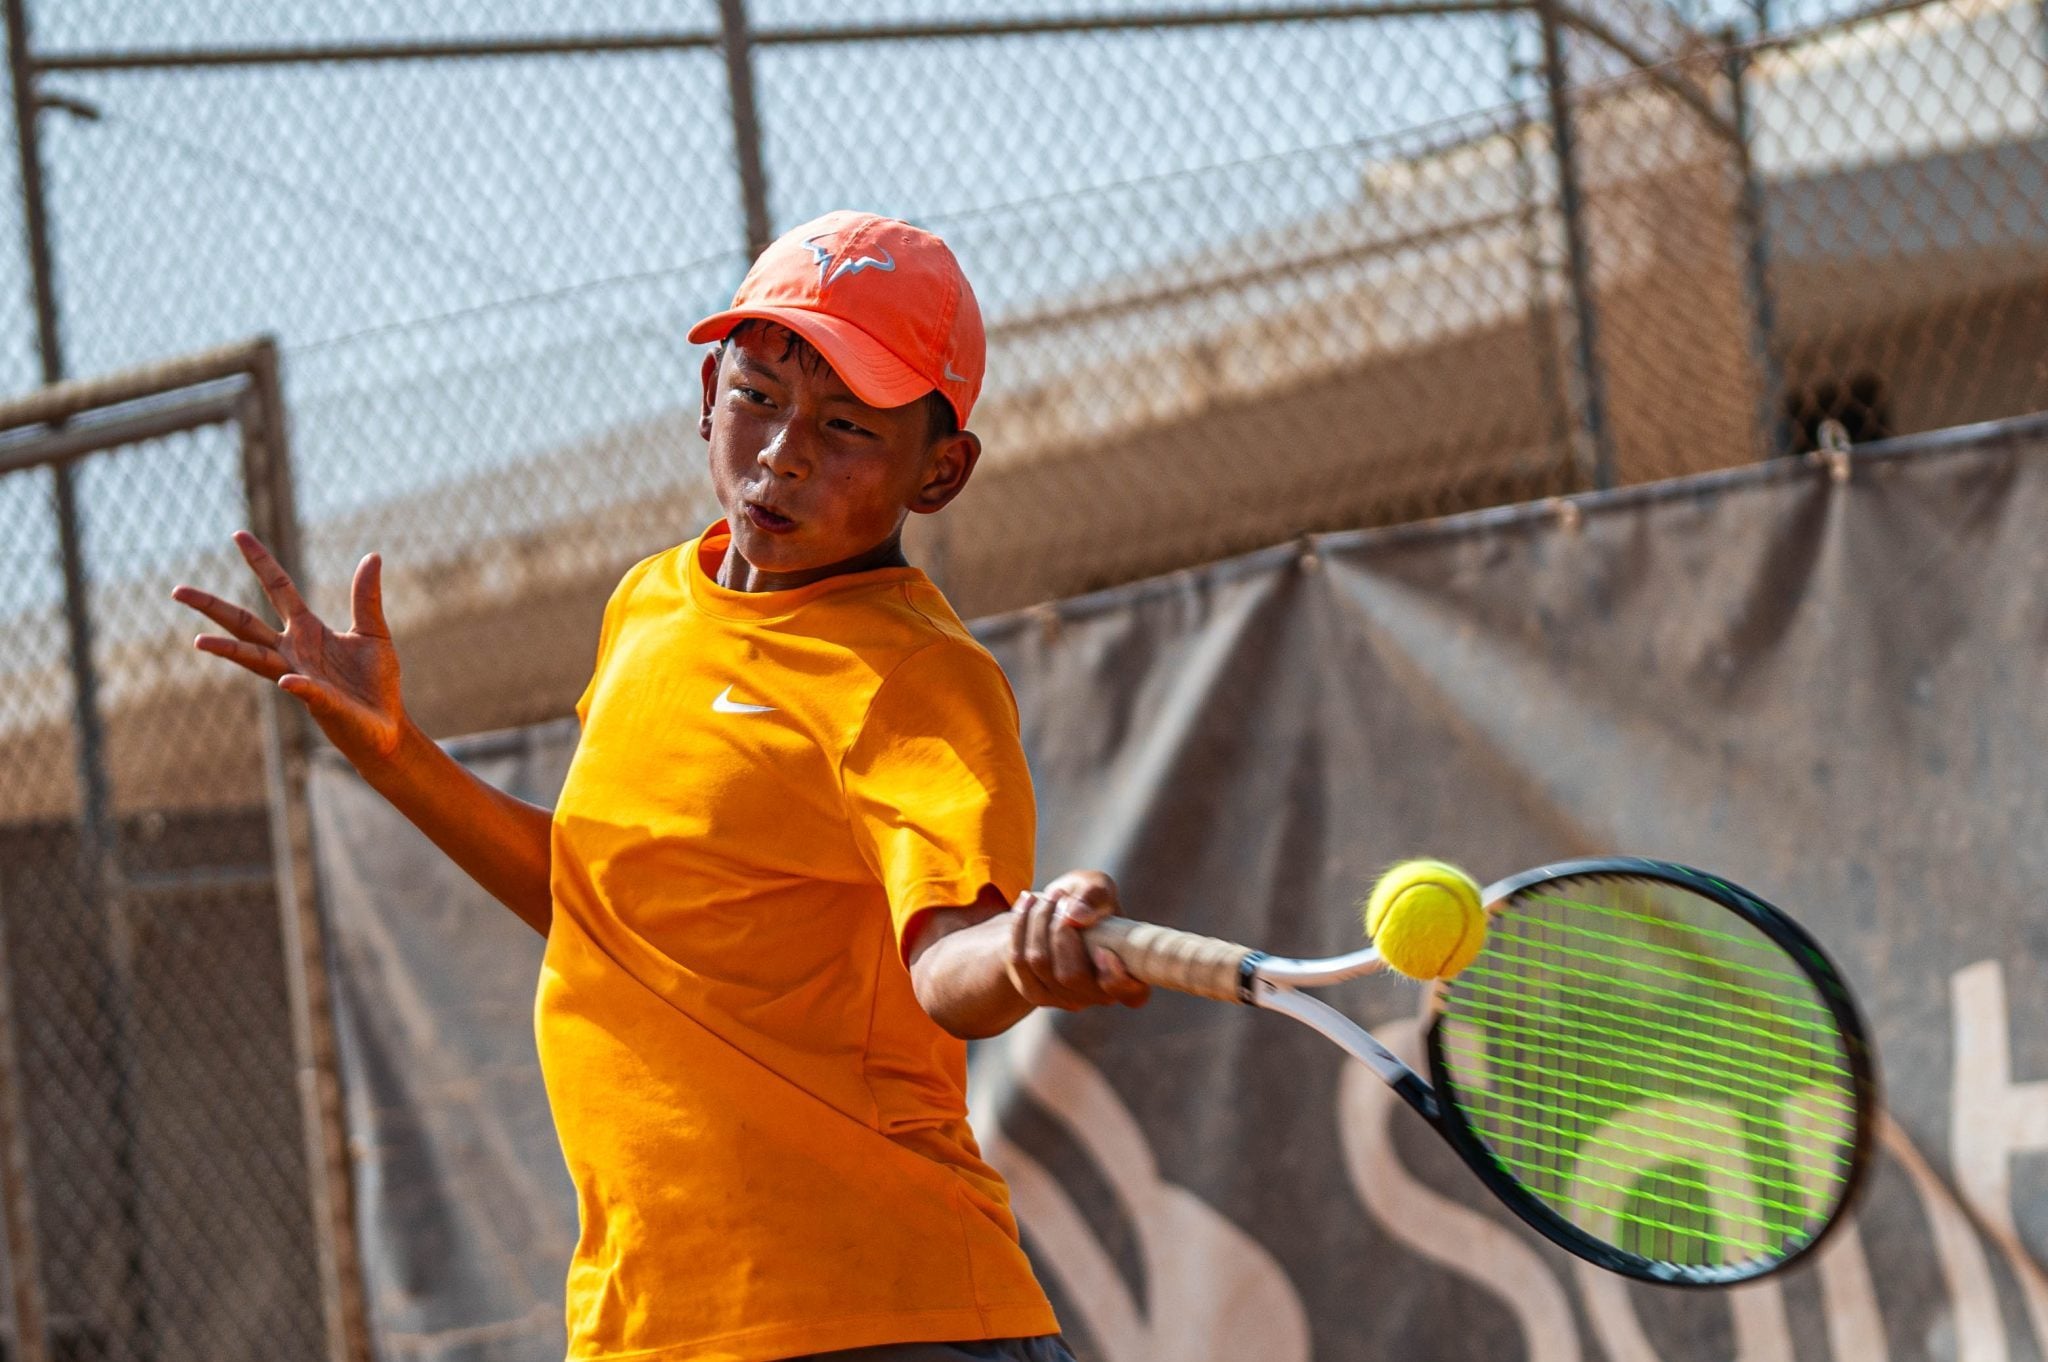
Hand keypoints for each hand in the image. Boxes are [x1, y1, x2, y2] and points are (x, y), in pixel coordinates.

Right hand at [172, 531, 407, 764]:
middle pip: (244, 623)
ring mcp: (299, 677)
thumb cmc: (376, 682)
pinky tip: (289, 681)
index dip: (261, 562)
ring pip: (255, 660)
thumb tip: (372, 556)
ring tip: (198, 642)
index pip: (278, 589)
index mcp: (307, 630)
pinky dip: (298, 685)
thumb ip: (366, 597)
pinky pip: (305, 691)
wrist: (386, 727)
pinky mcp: (319, 702)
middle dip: (212, 607)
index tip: (239, 534)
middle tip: (177, 591)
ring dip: (228, 651)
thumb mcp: (373, 632)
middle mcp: (293, 652)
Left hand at [1006, 870, 1150, 1011]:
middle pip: (1071, 975)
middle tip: (1061, 897)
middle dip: (1059, 929)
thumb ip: (1094, 896)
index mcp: (1132, 974)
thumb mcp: (1097, 887)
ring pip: (1040, 963)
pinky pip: (1018, 961)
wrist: (1057, 911)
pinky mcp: (1036, 993)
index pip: (1133, 995)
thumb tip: (1076, 917)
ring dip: (1038, 920)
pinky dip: (1019, 925)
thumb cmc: (1089, 899)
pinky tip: (1026, 902)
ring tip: (1047, 896)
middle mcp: (1101, 995)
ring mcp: (1068, 1000)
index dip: (1117, 979)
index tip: (1103, 951)